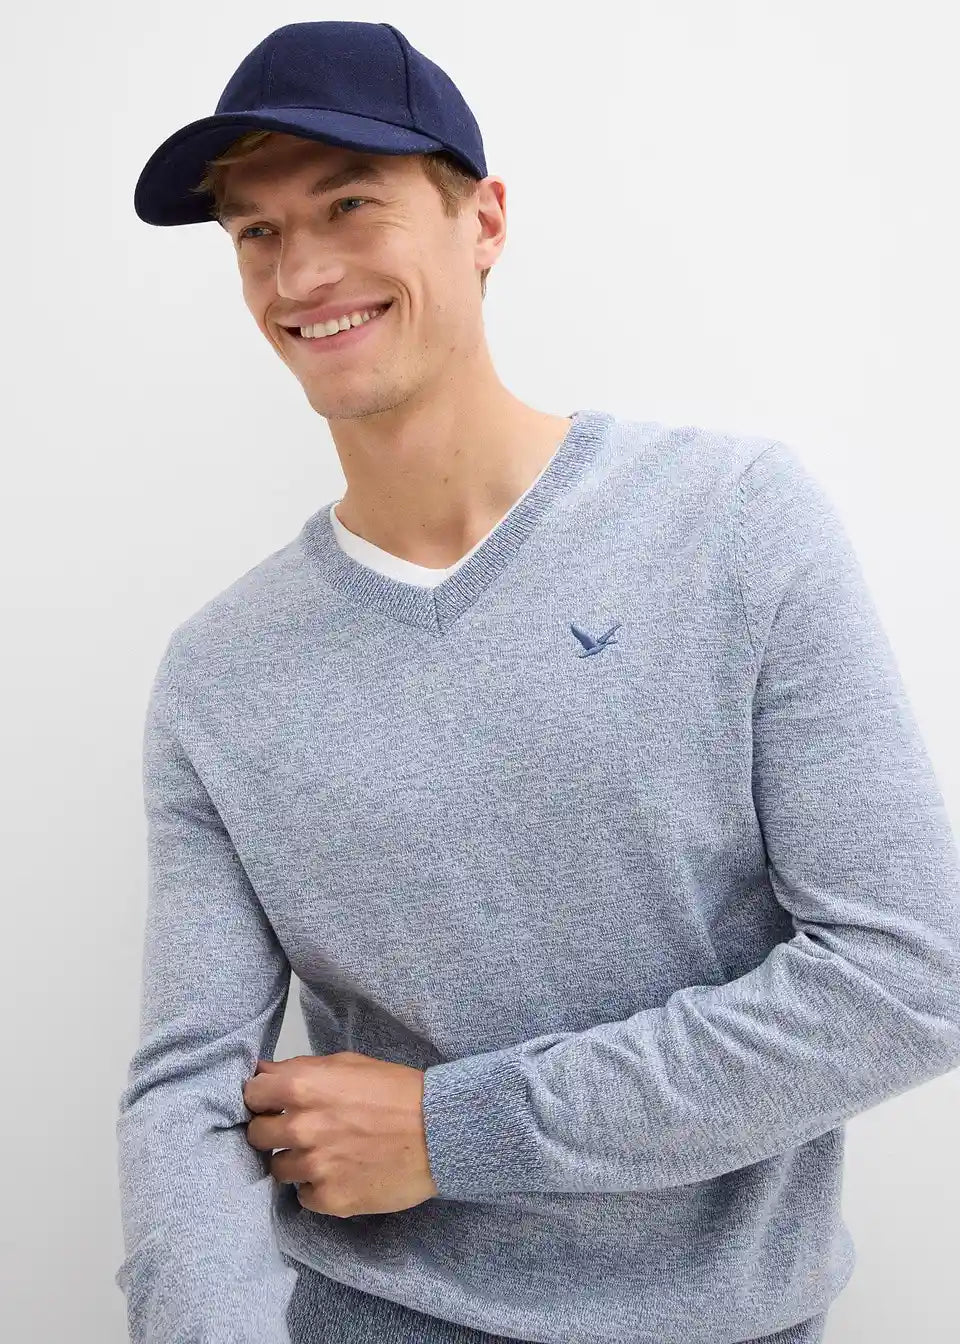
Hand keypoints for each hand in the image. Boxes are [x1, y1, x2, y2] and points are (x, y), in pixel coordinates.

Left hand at [242, 1052, 439, 1217]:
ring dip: (296, 1160)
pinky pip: (304, 1196)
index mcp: (303, 1087)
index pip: (251, 1095)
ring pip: (278, 1169)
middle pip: (257, 1135)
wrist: (440, 1132)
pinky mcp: (329, 1199)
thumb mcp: (349, 1064)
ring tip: (326, 1153)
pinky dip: (317, 1186)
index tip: (271, 1103)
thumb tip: (264, 1073)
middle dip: (273, 1131)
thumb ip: (302, 1068)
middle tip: (299, 1130)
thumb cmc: (398, 1092)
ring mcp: (314, 1166)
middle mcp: (301, 1127)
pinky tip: (341, 1172)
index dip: (261, 1098)